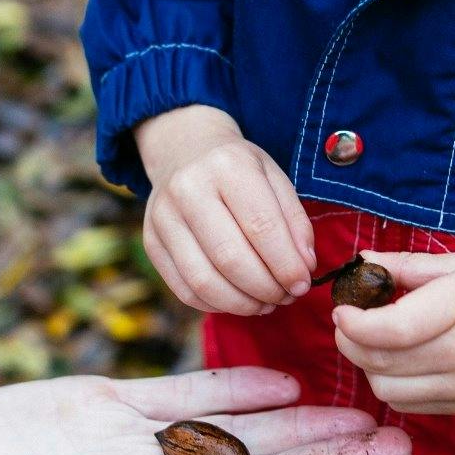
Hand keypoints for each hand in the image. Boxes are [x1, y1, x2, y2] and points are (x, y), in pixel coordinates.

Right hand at [134, 105, 314, 315]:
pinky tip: (237, 299)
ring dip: (242, 303)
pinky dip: (217, 304)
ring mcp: (163, 217)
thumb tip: (303, 269)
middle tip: (285, 297)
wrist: (184, 150)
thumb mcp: (274, 178)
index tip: (301, 284)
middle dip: (265, 288)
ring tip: (264, 303)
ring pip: (204, 281)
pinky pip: (184, 289)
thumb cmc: (238, 169)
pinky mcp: (151, 242)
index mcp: (227, 166)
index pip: (261, 226)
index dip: (286, 265)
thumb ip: (295, 223)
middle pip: (230, 258)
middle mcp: (188, 189)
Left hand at [334, 251, 454, 414]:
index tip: (343, 309)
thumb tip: (363, 265)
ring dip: (370, 369)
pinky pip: (411, 407)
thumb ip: (410, 267)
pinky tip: (402, 363)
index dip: (353, 323)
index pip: (390, 330)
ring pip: (389, 392)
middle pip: (380, 365)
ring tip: (378, 343)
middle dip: (351, 343)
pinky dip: (394, 387)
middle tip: (352, 322)